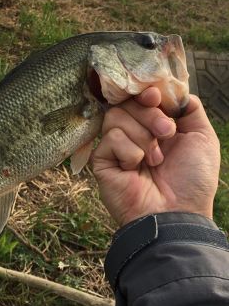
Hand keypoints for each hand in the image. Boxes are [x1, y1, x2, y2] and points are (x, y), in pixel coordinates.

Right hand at [92, 87, 220, 225]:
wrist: (178, 213)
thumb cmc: (193, 179)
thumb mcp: (202, 138)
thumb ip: (190, 109)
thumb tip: (173, 91)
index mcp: (155, 126)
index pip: (140, 97)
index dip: (145, 93)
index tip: (156, 98)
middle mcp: (134, 134)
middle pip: (127, 103)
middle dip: (149, 114)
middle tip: (166, 133)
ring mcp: (116, 148)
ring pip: (115, 117)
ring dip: (142, 136)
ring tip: (155, 159)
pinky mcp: (102, 161)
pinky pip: (110, 139)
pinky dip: (129, 152)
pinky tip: (136, 169)